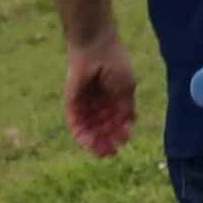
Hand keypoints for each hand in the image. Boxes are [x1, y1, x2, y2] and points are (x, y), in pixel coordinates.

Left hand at [62, 39, 131, 158]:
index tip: (125, 142)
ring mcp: (85, 103)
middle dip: (106, 140)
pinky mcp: (72, 103)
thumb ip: (126, 107)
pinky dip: (81, 133)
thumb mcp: (126, 88)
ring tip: (100, 152)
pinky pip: (75, 122)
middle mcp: (100, 101)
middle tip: (110, 154)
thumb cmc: (116, 64)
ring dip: (94, 140)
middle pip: (103, 126)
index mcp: (116, 96)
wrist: (95, 49)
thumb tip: (130, 125)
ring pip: (89, 127)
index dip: (121, 131)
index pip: (117, 119)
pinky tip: (87, 142)